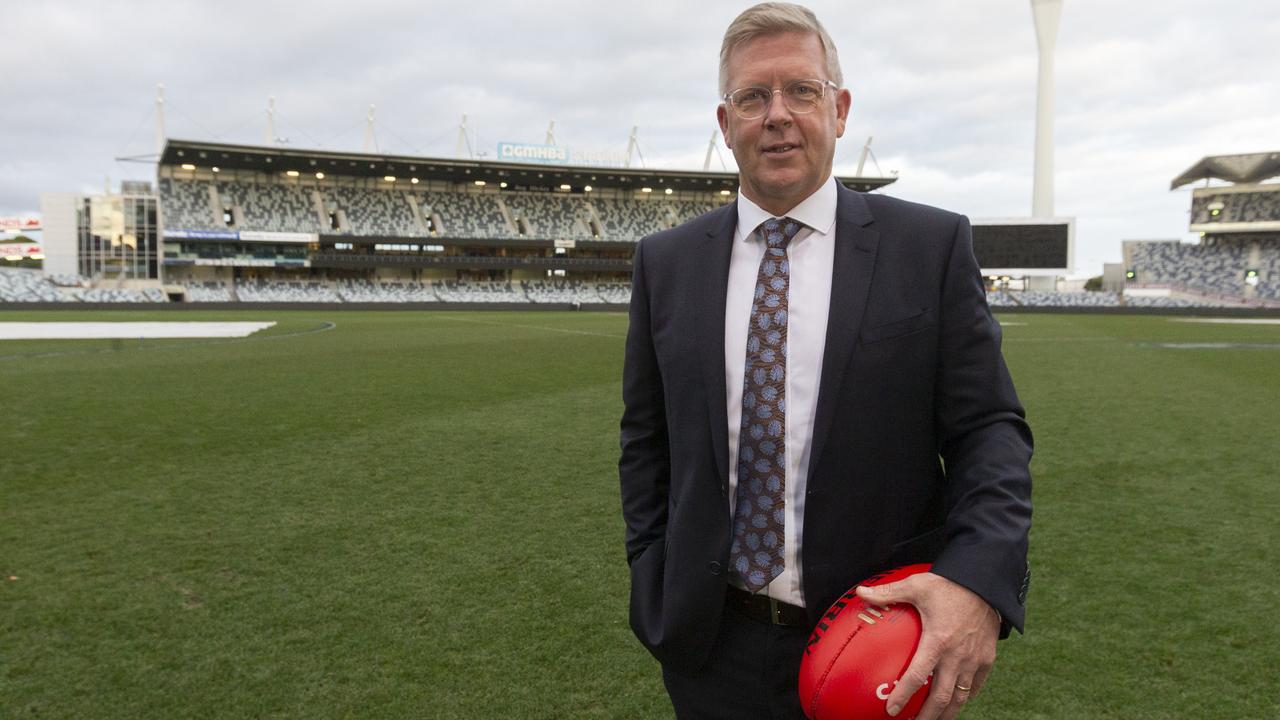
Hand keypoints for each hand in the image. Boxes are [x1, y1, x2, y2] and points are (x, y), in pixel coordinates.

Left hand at [855, 572, 999, 719]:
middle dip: (928, 715)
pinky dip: (966, 696)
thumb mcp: (916, 585)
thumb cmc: (949, 584)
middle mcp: (957, 656)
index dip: (903, 695)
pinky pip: (976, 685)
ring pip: (961, 696)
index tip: (892, 710)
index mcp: (937, 641)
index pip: (918, 676)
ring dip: (947, 713)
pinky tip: (956, 701)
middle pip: (942, 696)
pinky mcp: (988, 658)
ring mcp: (975, 660)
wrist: (986, 582)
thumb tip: (860, 592)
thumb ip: (888, 592)